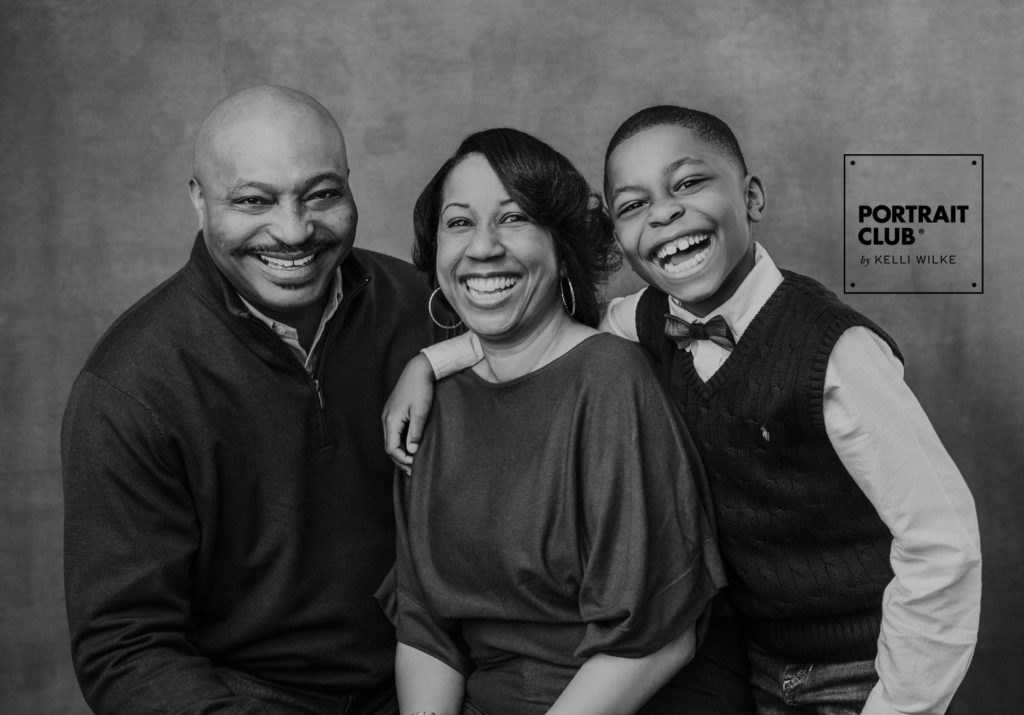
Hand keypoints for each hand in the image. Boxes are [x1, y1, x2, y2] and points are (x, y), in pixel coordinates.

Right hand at [383, 353, 435, 474]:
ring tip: (413, 463)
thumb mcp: (421, 412)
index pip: (391, 448)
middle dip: (401, 460)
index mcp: (391, 420)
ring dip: (401, 452)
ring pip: (391, 440)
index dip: (402, 460)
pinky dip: (401, 443)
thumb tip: (411, 451)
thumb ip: (415, 433)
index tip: (415, 466)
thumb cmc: (421, 389)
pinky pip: (394, 433)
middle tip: (414, 471)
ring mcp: (388, 415)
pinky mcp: (393, 412)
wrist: (418, 369)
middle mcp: (386, 419)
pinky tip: (410, 447)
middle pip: (389, 446)